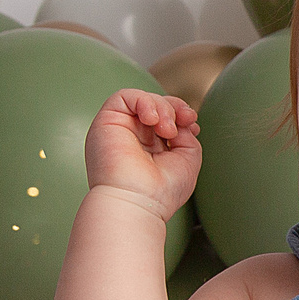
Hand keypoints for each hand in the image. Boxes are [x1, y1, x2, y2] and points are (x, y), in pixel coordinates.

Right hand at [85, 89, 201, 220]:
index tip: (192, 124)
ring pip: (143, 100)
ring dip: (162, 108)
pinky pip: (125, 96)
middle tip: (183, 124)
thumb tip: (180, 119)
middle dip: (175, 108)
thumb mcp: (187, 158)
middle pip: (156, 105)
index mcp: (150, 147)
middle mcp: (133, 137)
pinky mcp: (106, 122)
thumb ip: (186, 133)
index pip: (166, 117)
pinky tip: (152, 120)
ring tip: (167, 130)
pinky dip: (144, 102)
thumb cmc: (161, 191)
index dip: (181, 113)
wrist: (138, 203)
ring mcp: (119, 129)